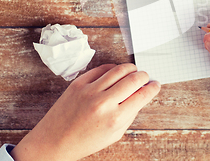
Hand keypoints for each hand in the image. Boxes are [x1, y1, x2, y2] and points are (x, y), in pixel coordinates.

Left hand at [10, 64, 159, 160]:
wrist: (54, 141)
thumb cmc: (85, 141)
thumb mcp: (114, 134)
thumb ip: (130, 113)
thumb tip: (142, 95)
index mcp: (115, 118)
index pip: (143, 95)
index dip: (153, 88)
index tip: (155, 85)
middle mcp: (104, 102)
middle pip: (134, 78)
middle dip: (144, 76)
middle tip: (145, 78)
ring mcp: (90, 90)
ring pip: (119, 69)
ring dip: (131, 68)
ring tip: (133, 72)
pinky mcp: (79, 83)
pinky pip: (102, 68)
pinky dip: (113, 68)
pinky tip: (116, 73)